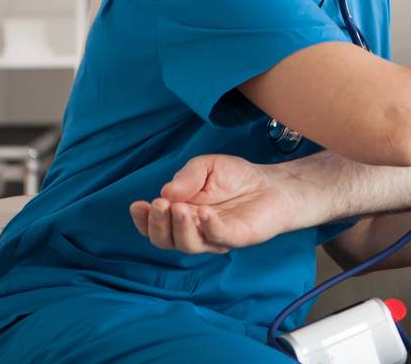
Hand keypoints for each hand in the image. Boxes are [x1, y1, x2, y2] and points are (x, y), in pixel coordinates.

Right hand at [128, 153, 304, 253]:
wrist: (273, 183)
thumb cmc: (236, 177)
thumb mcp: (207, 167)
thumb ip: (187, 177)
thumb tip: (166, 192)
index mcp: (180, 215)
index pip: (154, 226)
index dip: (143, 219)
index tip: (138, 205)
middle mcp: (192, 231)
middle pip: (165, 240)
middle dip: (158, 224)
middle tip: (161, 205)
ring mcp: (213, 238)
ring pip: (188, 245)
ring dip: (180, 227)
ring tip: (181, 208)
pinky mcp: (235, 238)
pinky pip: (217, 237)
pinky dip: (208, 226)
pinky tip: (204, 212)